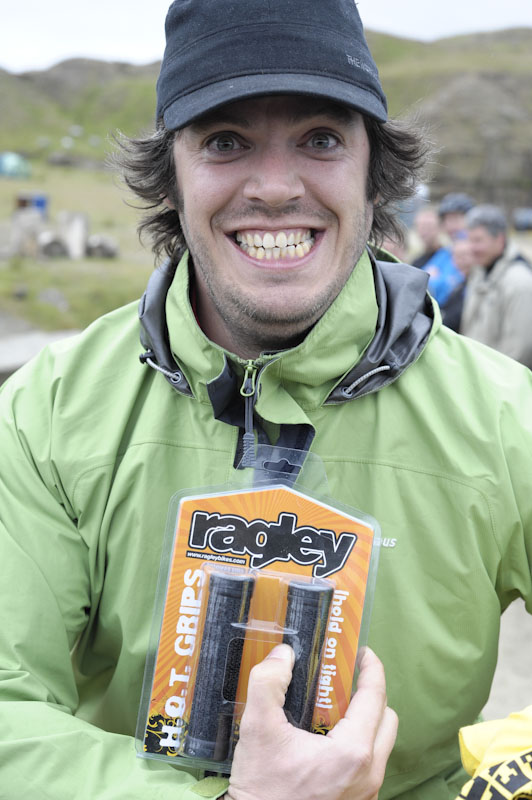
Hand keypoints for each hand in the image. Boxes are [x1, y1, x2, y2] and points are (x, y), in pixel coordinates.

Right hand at [226, 644, 396, 799]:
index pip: (376, 698)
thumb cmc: (262, 787)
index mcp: (352, 752)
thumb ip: (268, 682)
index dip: (371, 669)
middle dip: (369, 694)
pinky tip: (327, 740)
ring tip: (332, 709)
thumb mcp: (257, 727)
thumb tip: (283, 655)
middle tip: (344, 680)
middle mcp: (369, 774)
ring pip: (381, 744)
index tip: (362, 653)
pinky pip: (370, 765)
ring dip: (364, 720)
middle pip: (386, 719)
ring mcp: (367, 793)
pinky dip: (358, 745)